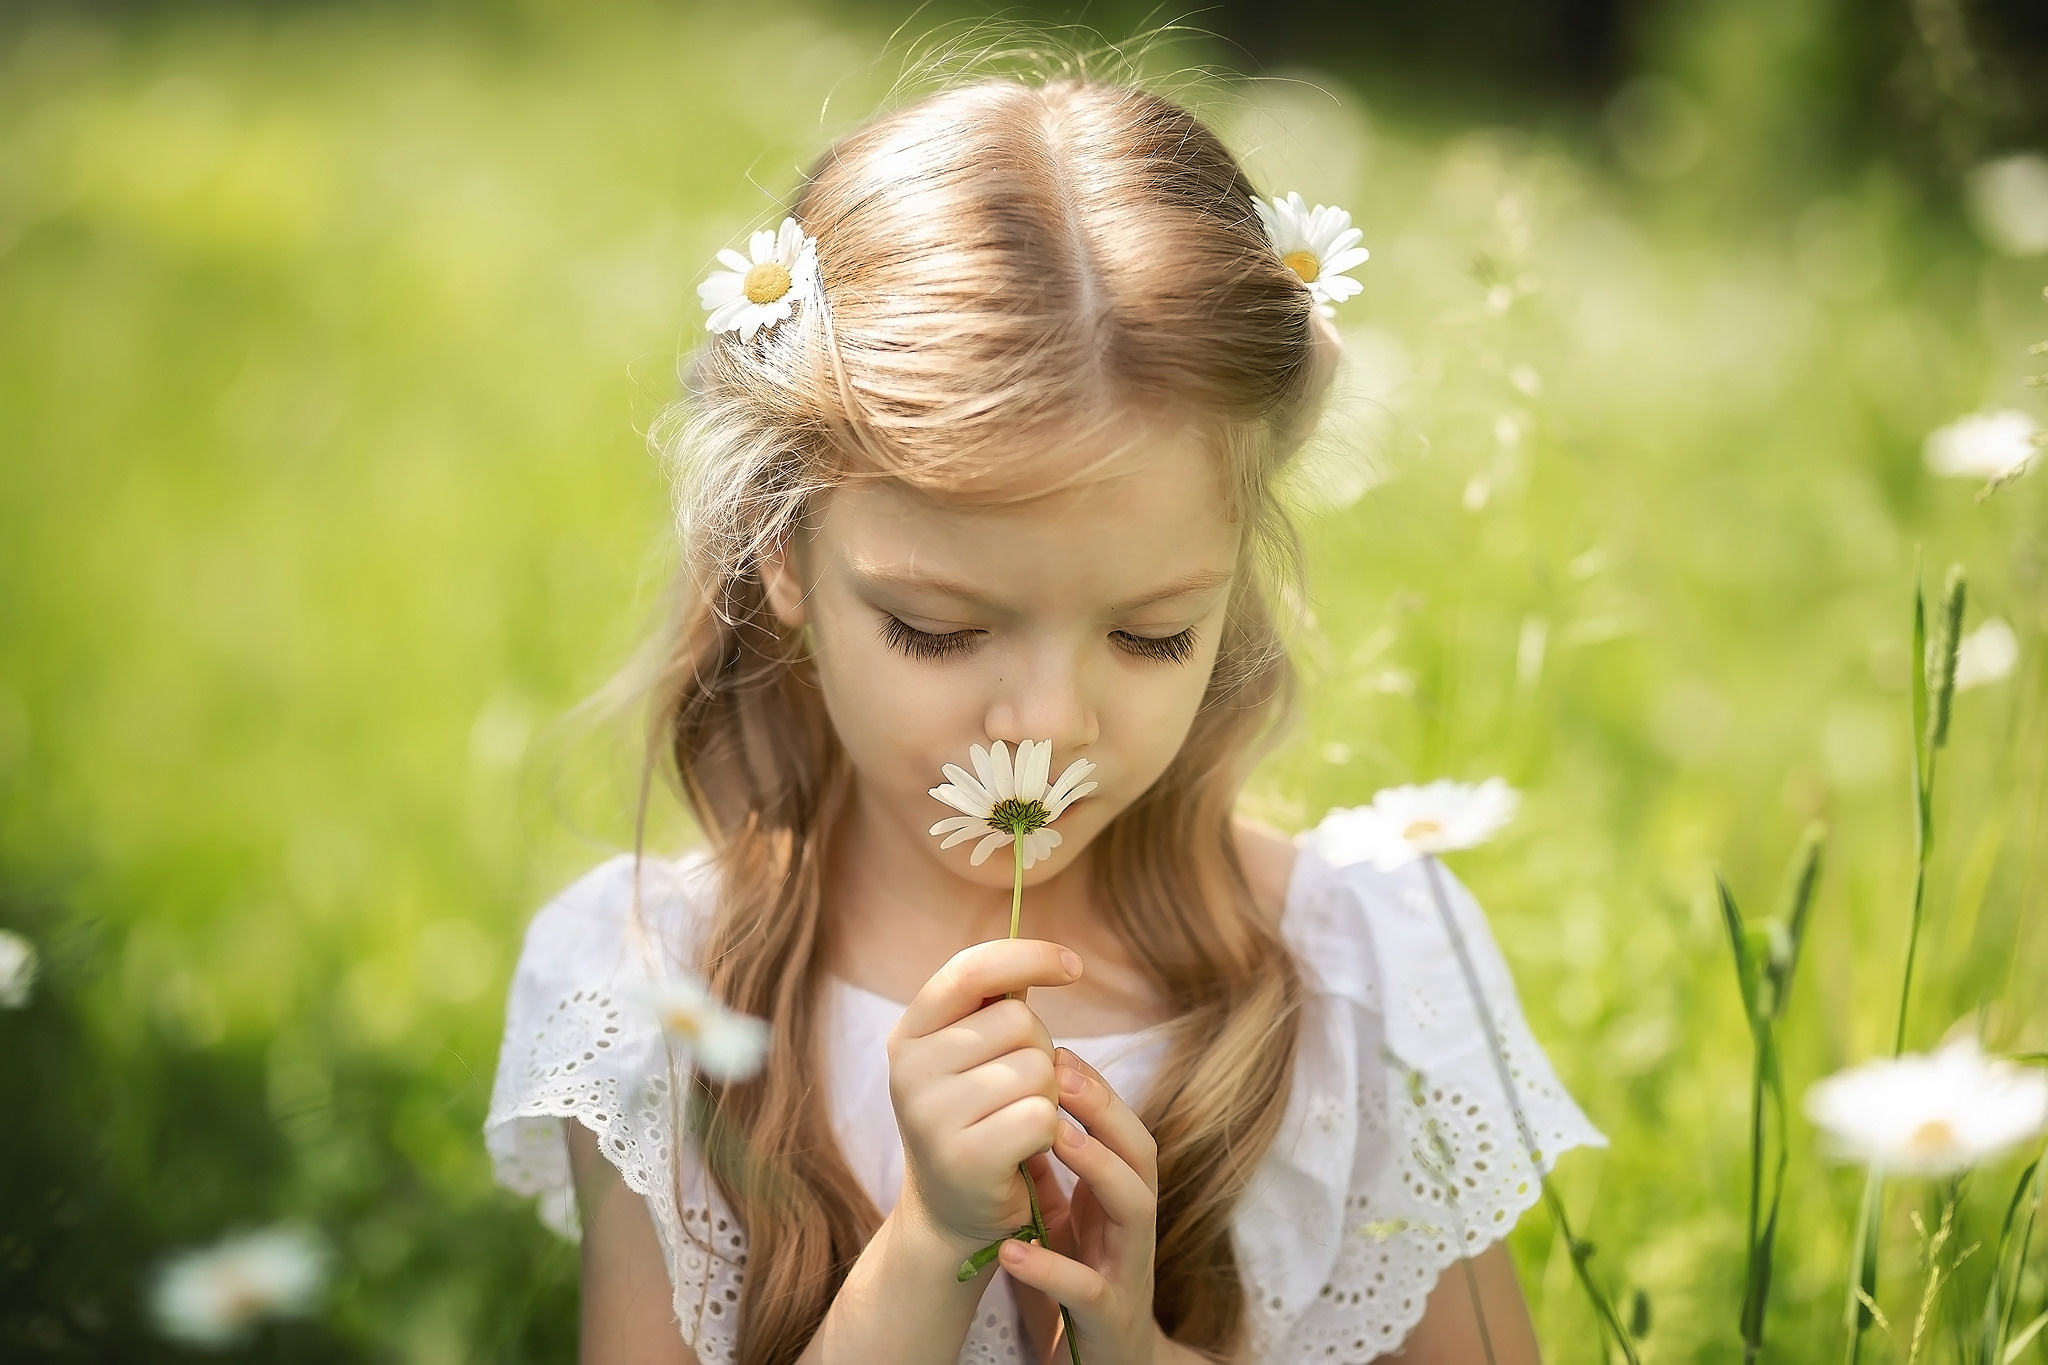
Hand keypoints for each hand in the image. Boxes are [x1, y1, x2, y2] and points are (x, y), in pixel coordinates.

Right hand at [887, 938, 1080, 1252]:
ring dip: (1049, 1094)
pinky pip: (1043, 1116)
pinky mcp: (964, 1159)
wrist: (953, 1214)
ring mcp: (931, 1115)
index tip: (1074, 967)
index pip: (972, 969)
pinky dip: (1051, 1131)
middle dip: (1040, 1051)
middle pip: (1019, 1021)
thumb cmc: (978, 1119)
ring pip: (1038, 1069)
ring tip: (1018, 1122)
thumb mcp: (972, 1055)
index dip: (1029, 957)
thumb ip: (996, 1005)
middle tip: (1017, 1091)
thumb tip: (1057, 959)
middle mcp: (909, 1069)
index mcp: (909, 1033)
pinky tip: (1026, 1150)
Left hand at [999, 1049, 1161, 1364]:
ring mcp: (1127, 1272)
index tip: (1056, 1049)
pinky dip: (1052, 1268)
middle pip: (1141, 1155)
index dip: (1097, 1089)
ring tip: (1052, 1133)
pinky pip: (1086, 1290)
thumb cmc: (1077, 1285)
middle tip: (1058, 1071)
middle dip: (1105, 1110)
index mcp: (1122, 1199)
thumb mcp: (1060, 1220)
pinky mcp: (1109, 1320)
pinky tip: (1010, 1249)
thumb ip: (1045, 1171)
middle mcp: (1134, 1228)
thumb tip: (1012, 1101)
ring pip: (1134, 1209)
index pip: (1125, 1129)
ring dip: (1097, 1166)